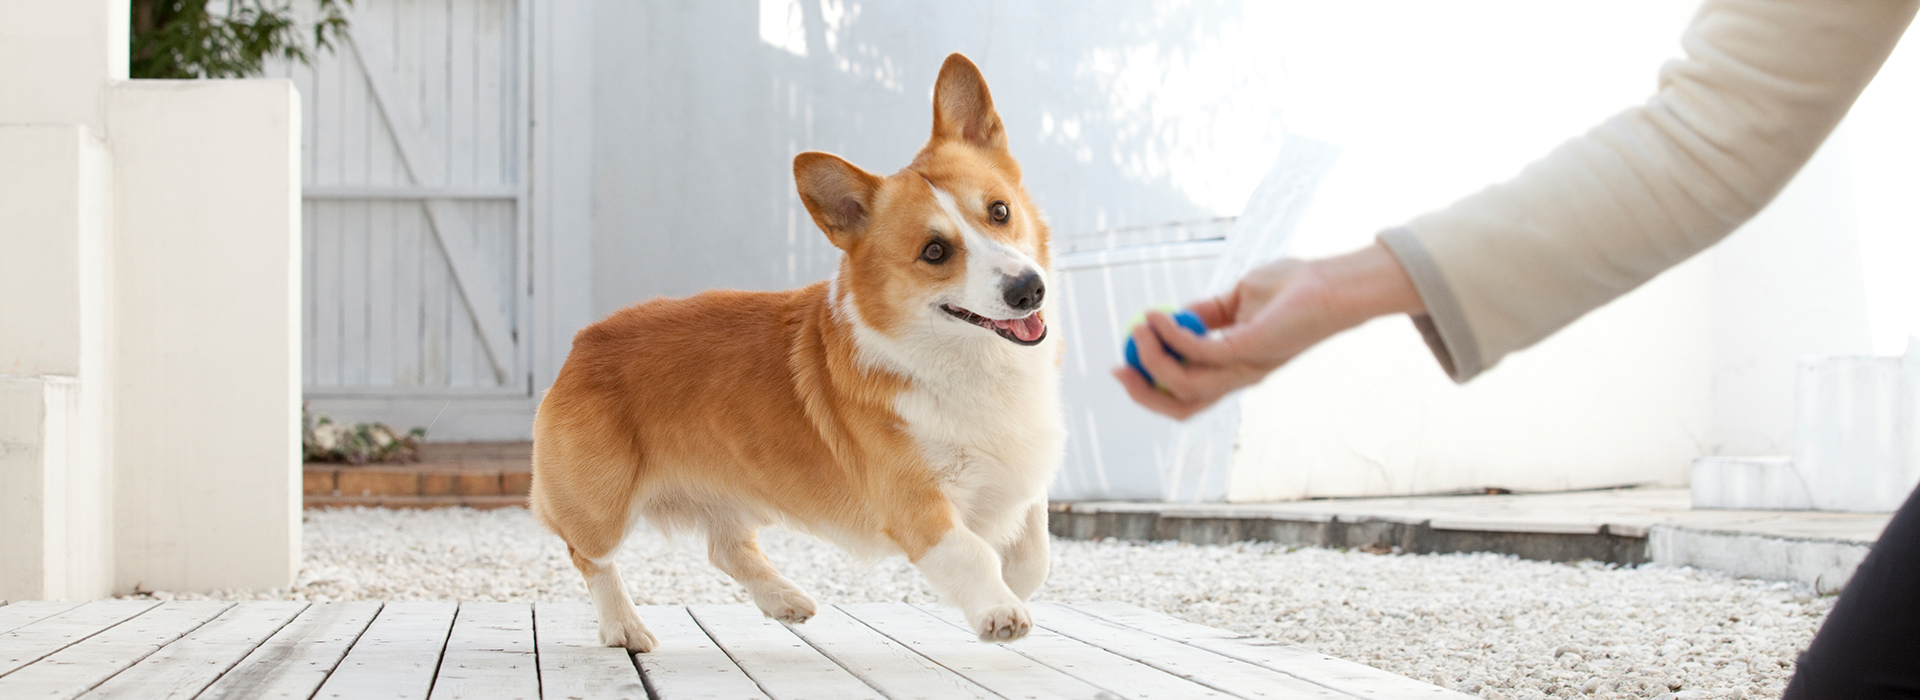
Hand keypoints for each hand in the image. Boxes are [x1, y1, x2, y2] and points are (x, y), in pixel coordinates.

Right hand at [1113, 242, 1424, 419]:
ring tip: (1138, 327)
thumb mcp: (1237, 298)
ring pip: (1184, 385)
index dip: (1151, 388)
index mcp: (1234, 369)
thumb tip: (1171, 317)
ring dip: (1152, 359)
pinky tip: (1157, 316)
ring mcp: (1244, 367)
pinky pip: (1199, 351)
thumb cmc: (1294, 288)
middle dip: (1143, 394)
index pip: (1188, 395)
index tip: (1123, 365)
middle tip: (1118, 369)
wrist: (1334, 283)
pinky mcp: (1249, 350)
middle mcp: (1239, 376)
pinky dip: (1171, 335)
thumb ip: (1205, 313)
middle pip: (1182, 406)